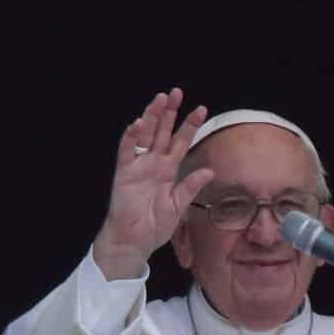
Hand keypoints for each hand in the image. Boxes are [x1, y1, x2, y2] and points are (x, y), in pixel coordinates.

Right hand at [92, 88, 214, 278]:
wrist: (134, 242)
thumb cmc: (154, 226)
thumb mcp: (179, 206)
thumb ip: (191, 186)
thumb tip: (210, 170)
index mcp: (168, 170)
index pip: (180, 142)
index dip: (189, 125)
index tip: (201, 109)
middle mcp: (153, 163)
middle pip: (162, 131)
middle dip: (170, 112)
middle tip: (177, 92)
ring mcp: (138, 166)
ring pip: (145, 135)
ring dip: (152, 117)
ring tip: (160, 99)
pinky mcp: (124, 174)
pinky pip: (127, 152)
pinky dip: (131, 138)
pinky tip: (137, 124)